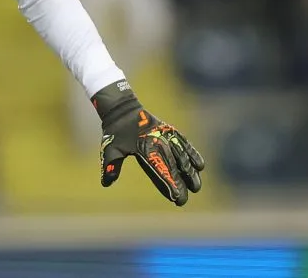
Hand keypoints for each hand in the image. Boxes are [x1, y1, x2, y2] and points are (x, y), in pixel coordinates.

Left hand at [92, 80, 204, 205]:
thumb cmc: (116, 131)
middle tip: (186, 199)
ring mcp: (167, 136)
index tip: (177, 197)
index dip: (170, 184)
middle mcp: (159, 142)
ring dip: (190, 171)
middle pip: (174, 165)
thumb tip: (106, 183)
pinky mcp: (170, 131)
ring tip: (197, 186)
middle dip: (182, 183)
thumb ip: (111, 165)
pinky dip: (193, 153)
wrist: (123, 109)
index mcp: (145, 148)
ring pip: (183, 155)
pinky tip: (200, 165)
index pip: (160, 169)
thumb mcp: (110, 148)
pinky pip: (185, 144)